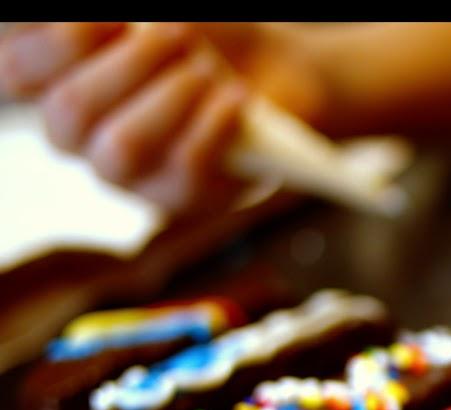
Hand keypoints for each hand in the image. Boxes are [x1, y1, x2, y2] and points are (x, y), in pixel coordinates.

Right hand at [0, 22, 327, 215]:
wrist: (273, 72)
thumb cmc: (203, 34)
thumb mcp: (153, 17)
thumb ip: (123, 21)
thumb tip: (109, 24)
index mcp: (55, 80)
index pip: (17, 69)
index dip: (54, 42)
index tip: (112, 18)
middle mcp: (79, 134)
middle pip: (70, 109)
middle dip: (130, 63)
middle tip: (179, 33)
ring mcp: (128, 174)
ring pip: (122, 147)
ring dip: (170, 97)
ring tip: (206, 70)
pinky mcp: (180, 198)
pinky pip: (185, 167)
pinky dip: (213, 123)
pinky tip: (234, 98)